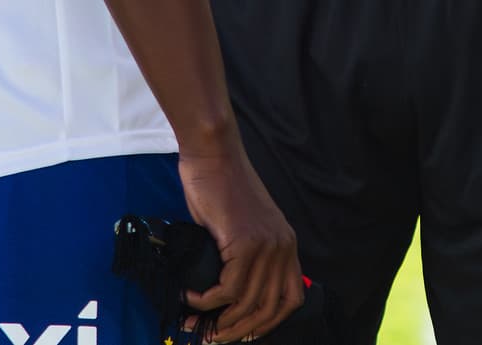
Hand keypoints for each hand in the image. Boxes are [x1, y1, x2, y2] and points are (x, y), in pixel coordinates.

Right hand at [179, 150, 303, 342]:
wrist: (213, 156)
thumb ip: (246, 257)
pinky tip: (190, 296)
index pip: (291, 299)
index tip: (241, 332)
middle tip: (210, 336)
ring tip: (194, 322)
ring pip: (247, 304)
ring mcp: (266, 246)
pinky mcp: (245, 243)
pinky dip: (206, 300)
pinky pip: (227, 289)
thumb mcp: (243, 226)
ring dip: (217, 320)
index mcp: (286, 244)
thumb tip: (229, 297)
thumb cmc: (220, 188)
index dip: (267, 322)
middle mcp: (283, 247)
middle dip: (238, 331)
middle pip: (269, 309)